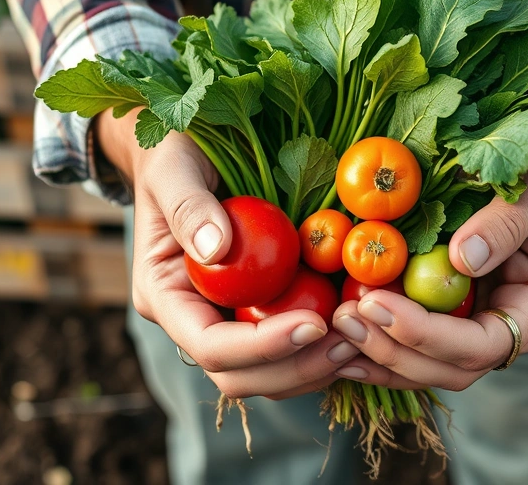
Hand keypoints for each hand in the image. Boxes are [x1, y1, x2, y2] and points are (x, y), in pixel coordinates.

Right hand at [96, 109, 359, 398]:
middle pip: (241, 376)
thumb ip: (189, 206)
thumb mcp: (173, 167)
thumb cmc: (173, 152)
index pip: (210, 346)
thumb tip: (216, 249)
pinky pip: (289, 347)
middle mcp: (194, 319)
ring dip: (315, 366)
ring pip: (268, 374)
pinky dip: (323, 346)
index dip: (262, 346)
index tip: (313, 324)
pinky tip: (360, 328)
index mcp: (165, 295)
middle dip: (296, 368)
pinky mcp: (258, 309)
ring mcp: (226, 319)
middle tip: (350, 342)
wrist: (185, 150)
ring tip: (362, 339)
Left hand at [330, 127, 527, 390]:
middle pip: (452, 367)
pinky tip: (341, 337)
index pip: (484, 345)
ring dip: (380, 355)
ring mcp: (480, 322)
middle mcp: (510, 324)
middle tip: (345, 318)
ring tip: (334, 330)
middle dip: (395, 351)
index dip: (429, 335)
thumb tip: (461, 260)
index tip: (379, 303)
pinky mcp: (452, 312)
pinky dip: (379, 343)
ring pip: (430, 365)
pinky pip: (416, 343)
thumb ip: (505, 224)